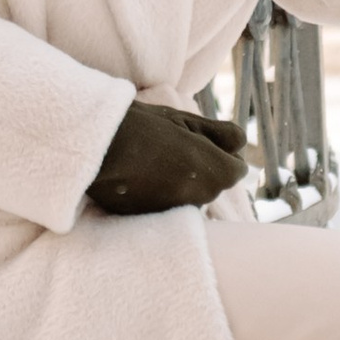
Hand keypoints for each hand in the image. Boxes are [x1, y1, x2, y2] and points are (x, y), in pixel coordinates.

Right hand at [86, 102, 249, 215]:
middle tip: (174, 145)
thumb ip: (221, 133)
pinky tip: (143, 176)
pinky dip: (163, 193)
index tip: (203, 140)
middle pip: (214, 184)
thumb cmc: (144, 127)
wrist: (98, 148)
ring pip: (192, 196)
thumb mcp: (186, 120)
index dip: (223, 151)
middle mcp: (200, 199)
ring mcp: (176, 212)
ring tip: (156, 160)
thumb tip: (241, 143)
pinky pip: (169, 205)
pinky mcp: (153, 220)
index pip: (237, 169)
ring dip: (184, 182)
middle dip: (204, 167)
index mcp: (214, 172)